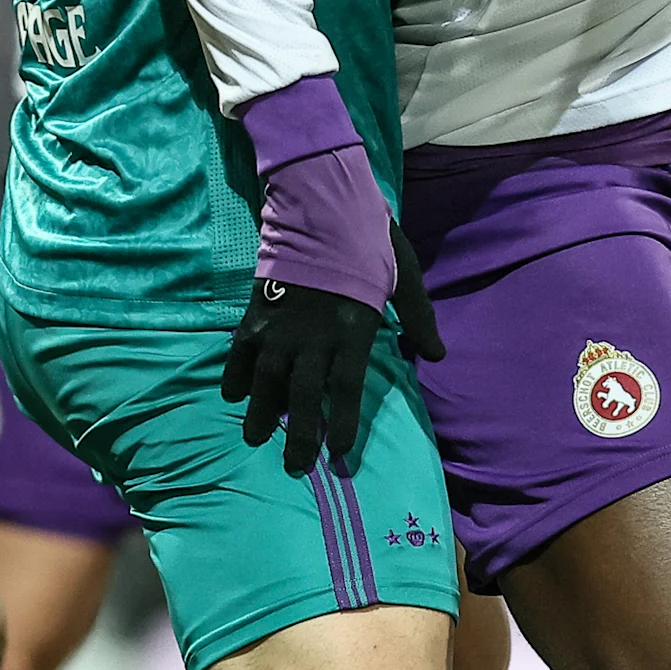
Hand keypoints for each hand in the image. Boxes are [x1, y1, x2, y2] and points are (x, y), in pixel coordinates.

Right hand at [224, 224, 442, 479]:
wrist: (320, 203)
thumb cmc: (368, 239)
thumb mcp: (404, 275)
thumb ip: (419, 317)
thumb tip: (437, 355)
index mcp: (354, 326)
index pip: (347, 387)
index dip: (342, 421)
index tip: (339, 452)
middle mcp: (315, 333)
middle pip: (304, 394)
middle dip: (299, 433)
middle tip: (295, 466)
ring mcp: (282, 323)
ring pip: (268, 378)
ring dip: (262, 411)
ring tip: (255, 438)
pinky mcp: (258, 310)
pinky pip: (242, 350)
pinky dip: (236, 373)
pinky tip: (232, 395)